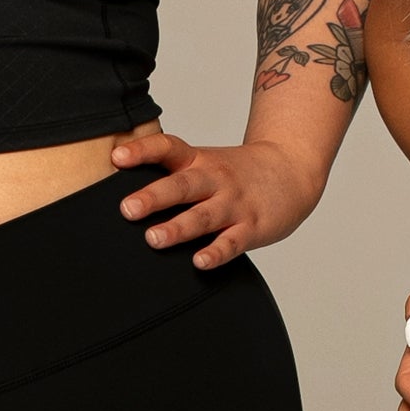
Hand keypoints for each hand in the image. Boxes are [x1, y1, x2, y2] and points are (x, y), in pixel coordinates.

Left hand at [110, 128, 316, 267]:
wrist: (292, 169)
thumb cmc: (237, 172)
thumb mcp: (205, 161)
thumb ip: (171, 172)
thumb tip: (121, 191)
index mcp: (198, 160)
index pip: (168, 148)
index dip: (142, 151)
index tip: (117, 157)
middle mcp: (214, 179)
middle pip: (182, 186)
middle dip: (154, 197)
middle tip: (128, 209)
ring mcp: (233, 204)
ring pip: (203, 216)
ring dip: (178, 228)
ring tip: (154, 238)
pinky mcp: (251, 227)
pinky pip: (231, 242)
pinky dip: (216, 253)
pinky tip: (199, 262)